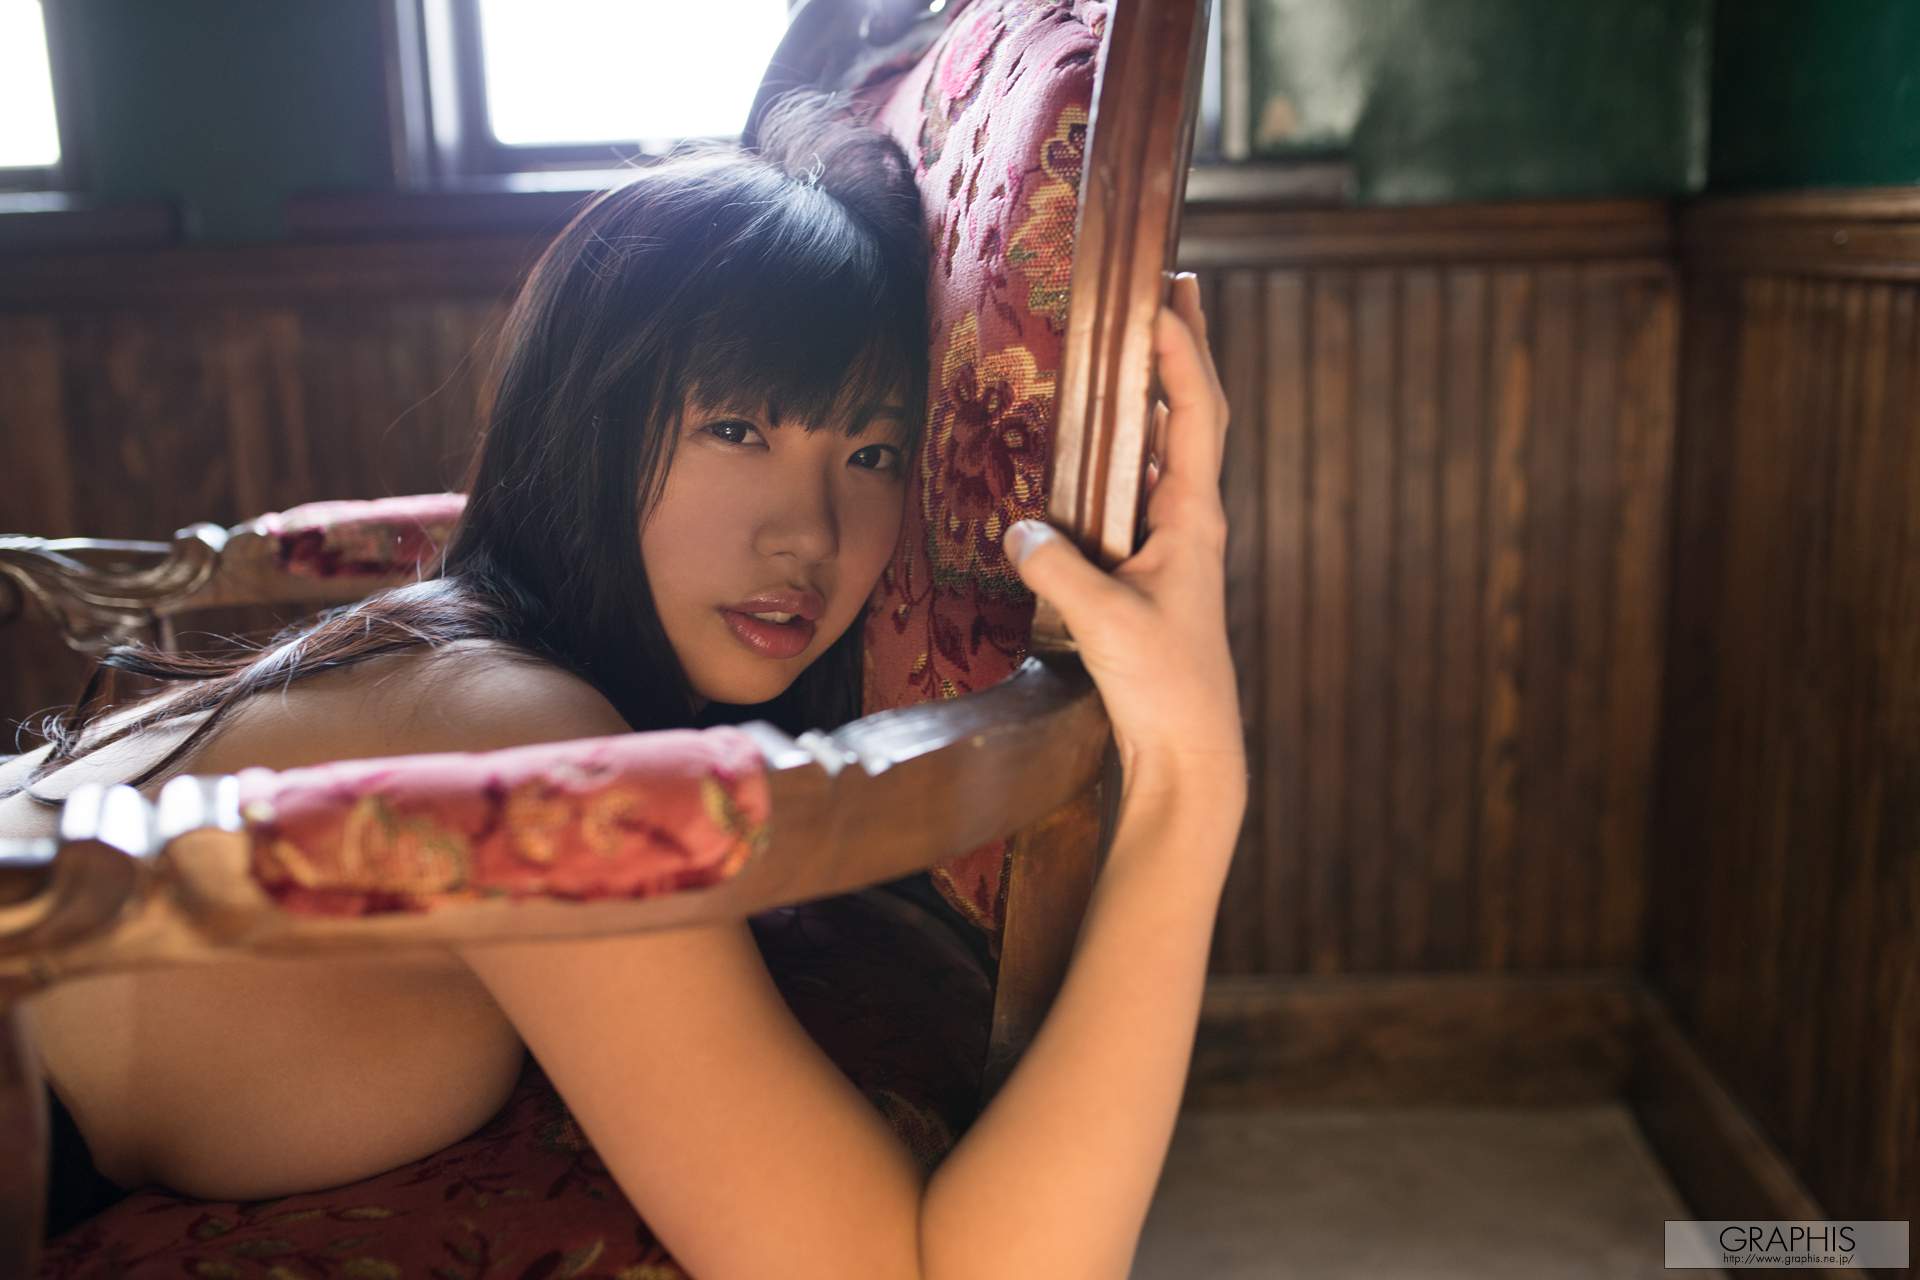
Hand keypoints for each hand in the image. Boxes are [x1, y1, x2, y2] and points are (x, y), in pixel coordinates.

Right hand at [1004, 273, 1245, 811]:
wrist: (1189, 750)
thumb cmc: (1162, 685)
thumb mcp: (1104, 622)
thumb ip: (1059, 570)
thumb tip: (1017, 530)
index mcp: (1193, 520)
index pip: (1195, 415)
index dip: (1182, 353)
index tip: (1165, 296)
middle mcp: (1192, 523)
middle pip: (1194, 415)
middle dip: (1186, 349)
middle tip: (1175, 288)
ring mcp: (1177, 546)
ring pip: (1172, 451)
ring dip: (1162, 393)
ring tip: (1143, 344)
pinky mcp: (1154, 572)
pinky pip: (1144, 490)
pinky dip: (1134, 448)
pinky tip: (1111, 445)